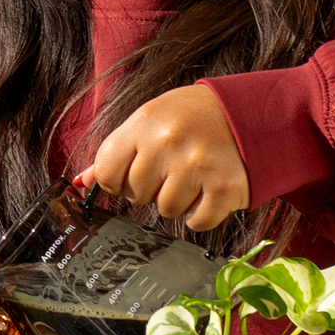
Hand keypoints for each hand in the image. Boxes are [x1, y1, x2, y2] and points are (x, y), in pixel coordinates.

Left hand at [79, 85, 249, 230]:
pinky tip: (208, 191)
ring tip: (193, 176)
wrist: (253, 112)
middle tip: (172, 168)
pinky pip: (197, 222)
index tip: (132, 173)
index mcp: (145, 122)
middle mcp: (168, 142)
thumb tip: (81, 183)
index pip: (106, 173)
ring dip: (177, 200)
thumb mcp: (151, 120)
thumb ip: (116, 152)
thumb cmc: (193, 118)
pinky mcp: (225, 188)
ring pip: (165, 210)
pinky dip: (201, 214)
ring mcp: (198, 165)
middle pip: (135, 195)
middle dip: (150, 188)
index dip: (116, 180)